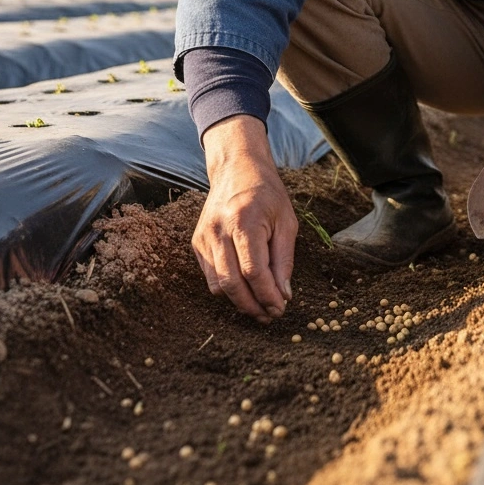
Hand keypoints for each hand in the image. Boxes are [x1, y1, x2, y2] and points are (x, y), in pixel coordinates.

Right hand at [192, 114, 297, 322]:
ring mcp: (204, 237)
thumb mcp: (286, 222)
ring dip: (240, 302)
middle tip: (270, 315)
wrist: (237, 169)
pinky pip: (211, 276)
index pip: (254, 272)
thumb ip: (283, 260)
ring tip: (260, 306)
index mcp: (244, 221)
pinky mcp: (197, 243)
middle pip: (232, 284)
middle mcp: (218, 230)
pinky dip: (228, 288)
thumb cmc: (267, 194)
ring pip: (218, 286)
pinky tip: (245, 287)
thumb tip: (283, 296)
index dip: (268, 296)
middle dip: (253, 306)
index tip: (281, 308)